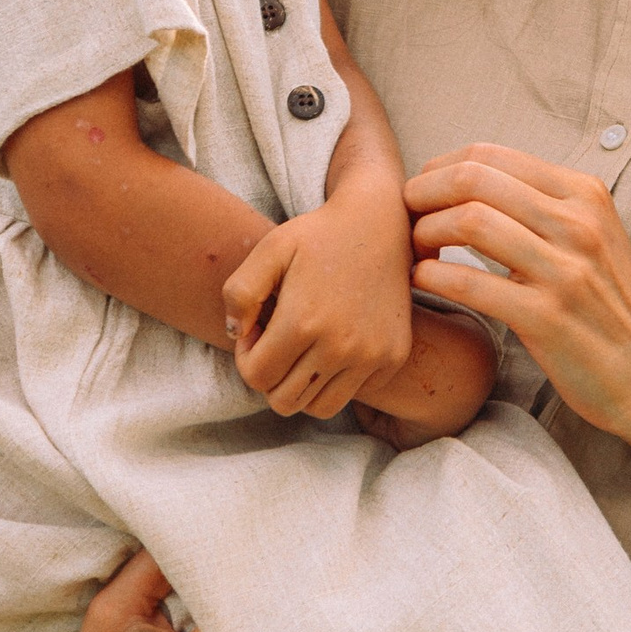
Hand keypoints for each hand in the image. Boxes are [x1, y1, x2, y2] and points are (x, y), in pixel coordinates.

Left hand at [222, 182, 415, 417]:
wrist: (380, 223)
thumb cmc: (317, 235)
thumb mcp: (269, 249)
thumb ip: (239, 292)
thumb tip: (237, 336)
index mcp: (304, 322)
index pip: (257, 377)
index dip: (246, 359)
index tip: (255, 332)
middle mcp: (340, 347)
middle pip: (284, 401)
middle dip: (270, 377)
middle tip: (275, 342)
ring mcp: (371, 355)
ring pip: (319, 407)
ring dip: (301, 386)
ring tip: (300, 350)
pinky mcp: (392, 357)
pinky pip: (353, 394)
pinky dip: (335, 379)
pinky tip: (332, 344)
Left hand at [403, 145, 630, 447]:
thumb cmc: (607, 308)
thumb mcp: (588, 237)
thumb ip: (539, 206)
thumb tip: (464, 180)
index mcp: (584, 194)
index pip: (490, 154)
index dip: (439, 168)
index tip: (422, 193)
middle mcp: (578, 224)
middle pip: (473, 178)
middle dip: (423, 193)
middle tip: (405, 217)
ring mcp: (566, 271)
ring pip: (468, 222)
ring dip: (424, 233)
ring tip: (416, 252)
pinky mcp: (548, 318)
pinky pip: (470, 283)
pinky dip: (432, 276)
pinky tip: (424, 281)